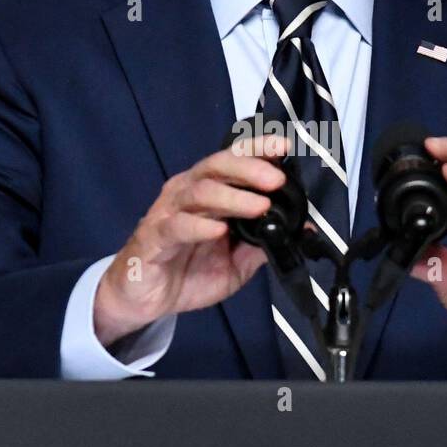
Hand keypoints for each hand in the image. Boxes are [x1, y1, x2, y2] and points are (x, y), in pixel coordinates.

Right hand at [93, 134, 287, 346]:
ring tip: (259, 206)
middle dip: (249, 168)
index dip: (257, 149)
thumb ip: (264, 243)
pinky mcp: (153, 238)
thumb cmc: (188, 272)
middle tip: (276, 179)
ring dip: (232, 197)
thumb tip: (301, 229)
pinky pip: (176, 226)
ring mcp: (168, 213)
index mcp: (208, 192)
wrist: (145, 300)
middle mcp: (187, 193)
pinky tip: (218, 231)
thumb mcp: (236, 263)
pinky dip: (200, 226)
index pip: (232, 160)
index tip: (283, 147)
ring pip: (199, 193)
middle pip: (216, 166)